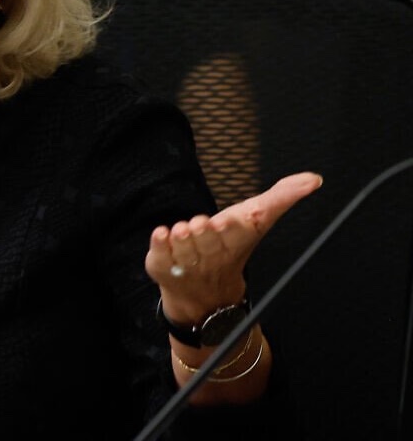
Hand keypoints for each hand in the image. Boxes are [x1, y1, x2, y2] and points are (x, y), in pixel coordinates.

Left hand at [145, 172, 321, 322]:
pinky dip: (159, 244)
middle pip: (206, 241)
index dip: (228, 229)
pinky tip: (161, 233)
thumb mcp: (256, 219)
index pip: (235, 235)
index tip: (225, 222)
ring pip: (183, 248)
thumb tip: (313, 179)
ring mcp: (186, 264)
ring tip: (182, 231)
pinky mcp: (161, 266)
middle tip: (200, 224)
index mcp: (235, 242)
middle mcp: (212, 256)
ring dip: (182, 238)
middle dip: (202, 233)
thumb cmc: (230, 246)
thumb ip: (282, 197)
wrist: (204, 294)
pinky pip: (159, 255)